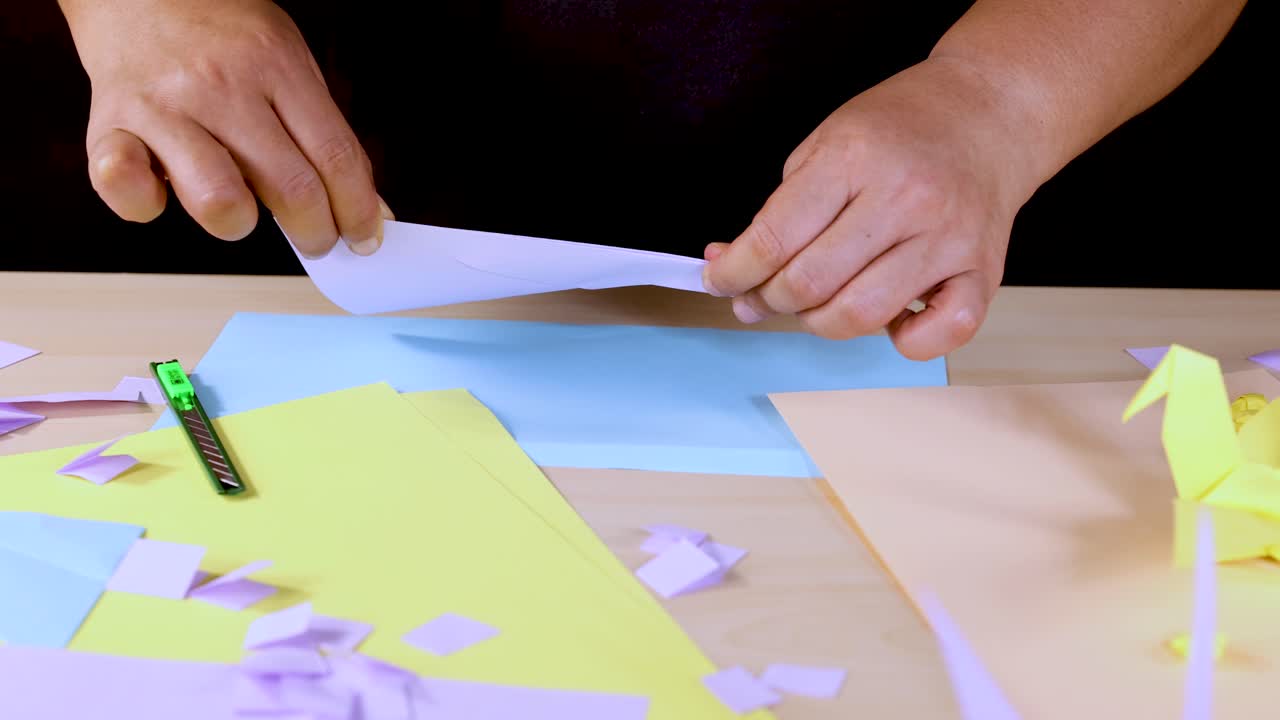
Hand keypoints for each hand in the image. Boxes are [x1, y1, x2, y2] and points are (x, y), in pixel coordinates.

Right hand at [59, 0, 389, 257]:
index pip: (336, 157)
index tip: (364, 238)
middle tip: (317, 239)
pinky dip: (145, 204)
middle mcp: (222, 88)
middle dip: (316, 232)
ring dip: (241, 224)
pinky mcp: (110, 128)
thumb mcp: (289, 63)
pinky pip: (124, 186)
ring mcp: (165, 108)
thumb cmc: (222, 37)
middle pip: (292, 187)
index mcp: (276, 67)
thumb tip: (369, 214)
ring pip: (220, 201)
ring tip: (243, 213)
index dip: (359, 211)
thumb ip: (324, 135)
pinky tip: (162, 192)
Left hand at [701, 58, 1038, 359]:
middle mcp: (905, 198)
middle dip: (768, 300)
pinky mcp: (983, 271)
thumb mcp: (825, 144)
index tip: (718, 280)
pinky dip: (903, 341)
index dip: (732, 272)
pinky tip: (889, 316)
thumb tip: (730, 268)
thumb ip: (778, 210)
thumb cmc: (901, 129)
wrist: (989, 112)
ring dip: (819, 323)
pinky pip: (938, 335)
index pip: (773, 239)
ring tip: (814, 304)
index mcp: (854, 158)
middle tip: (761, 295)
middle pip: (810, 284)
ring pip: (860, 316)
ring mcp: (948, 238)